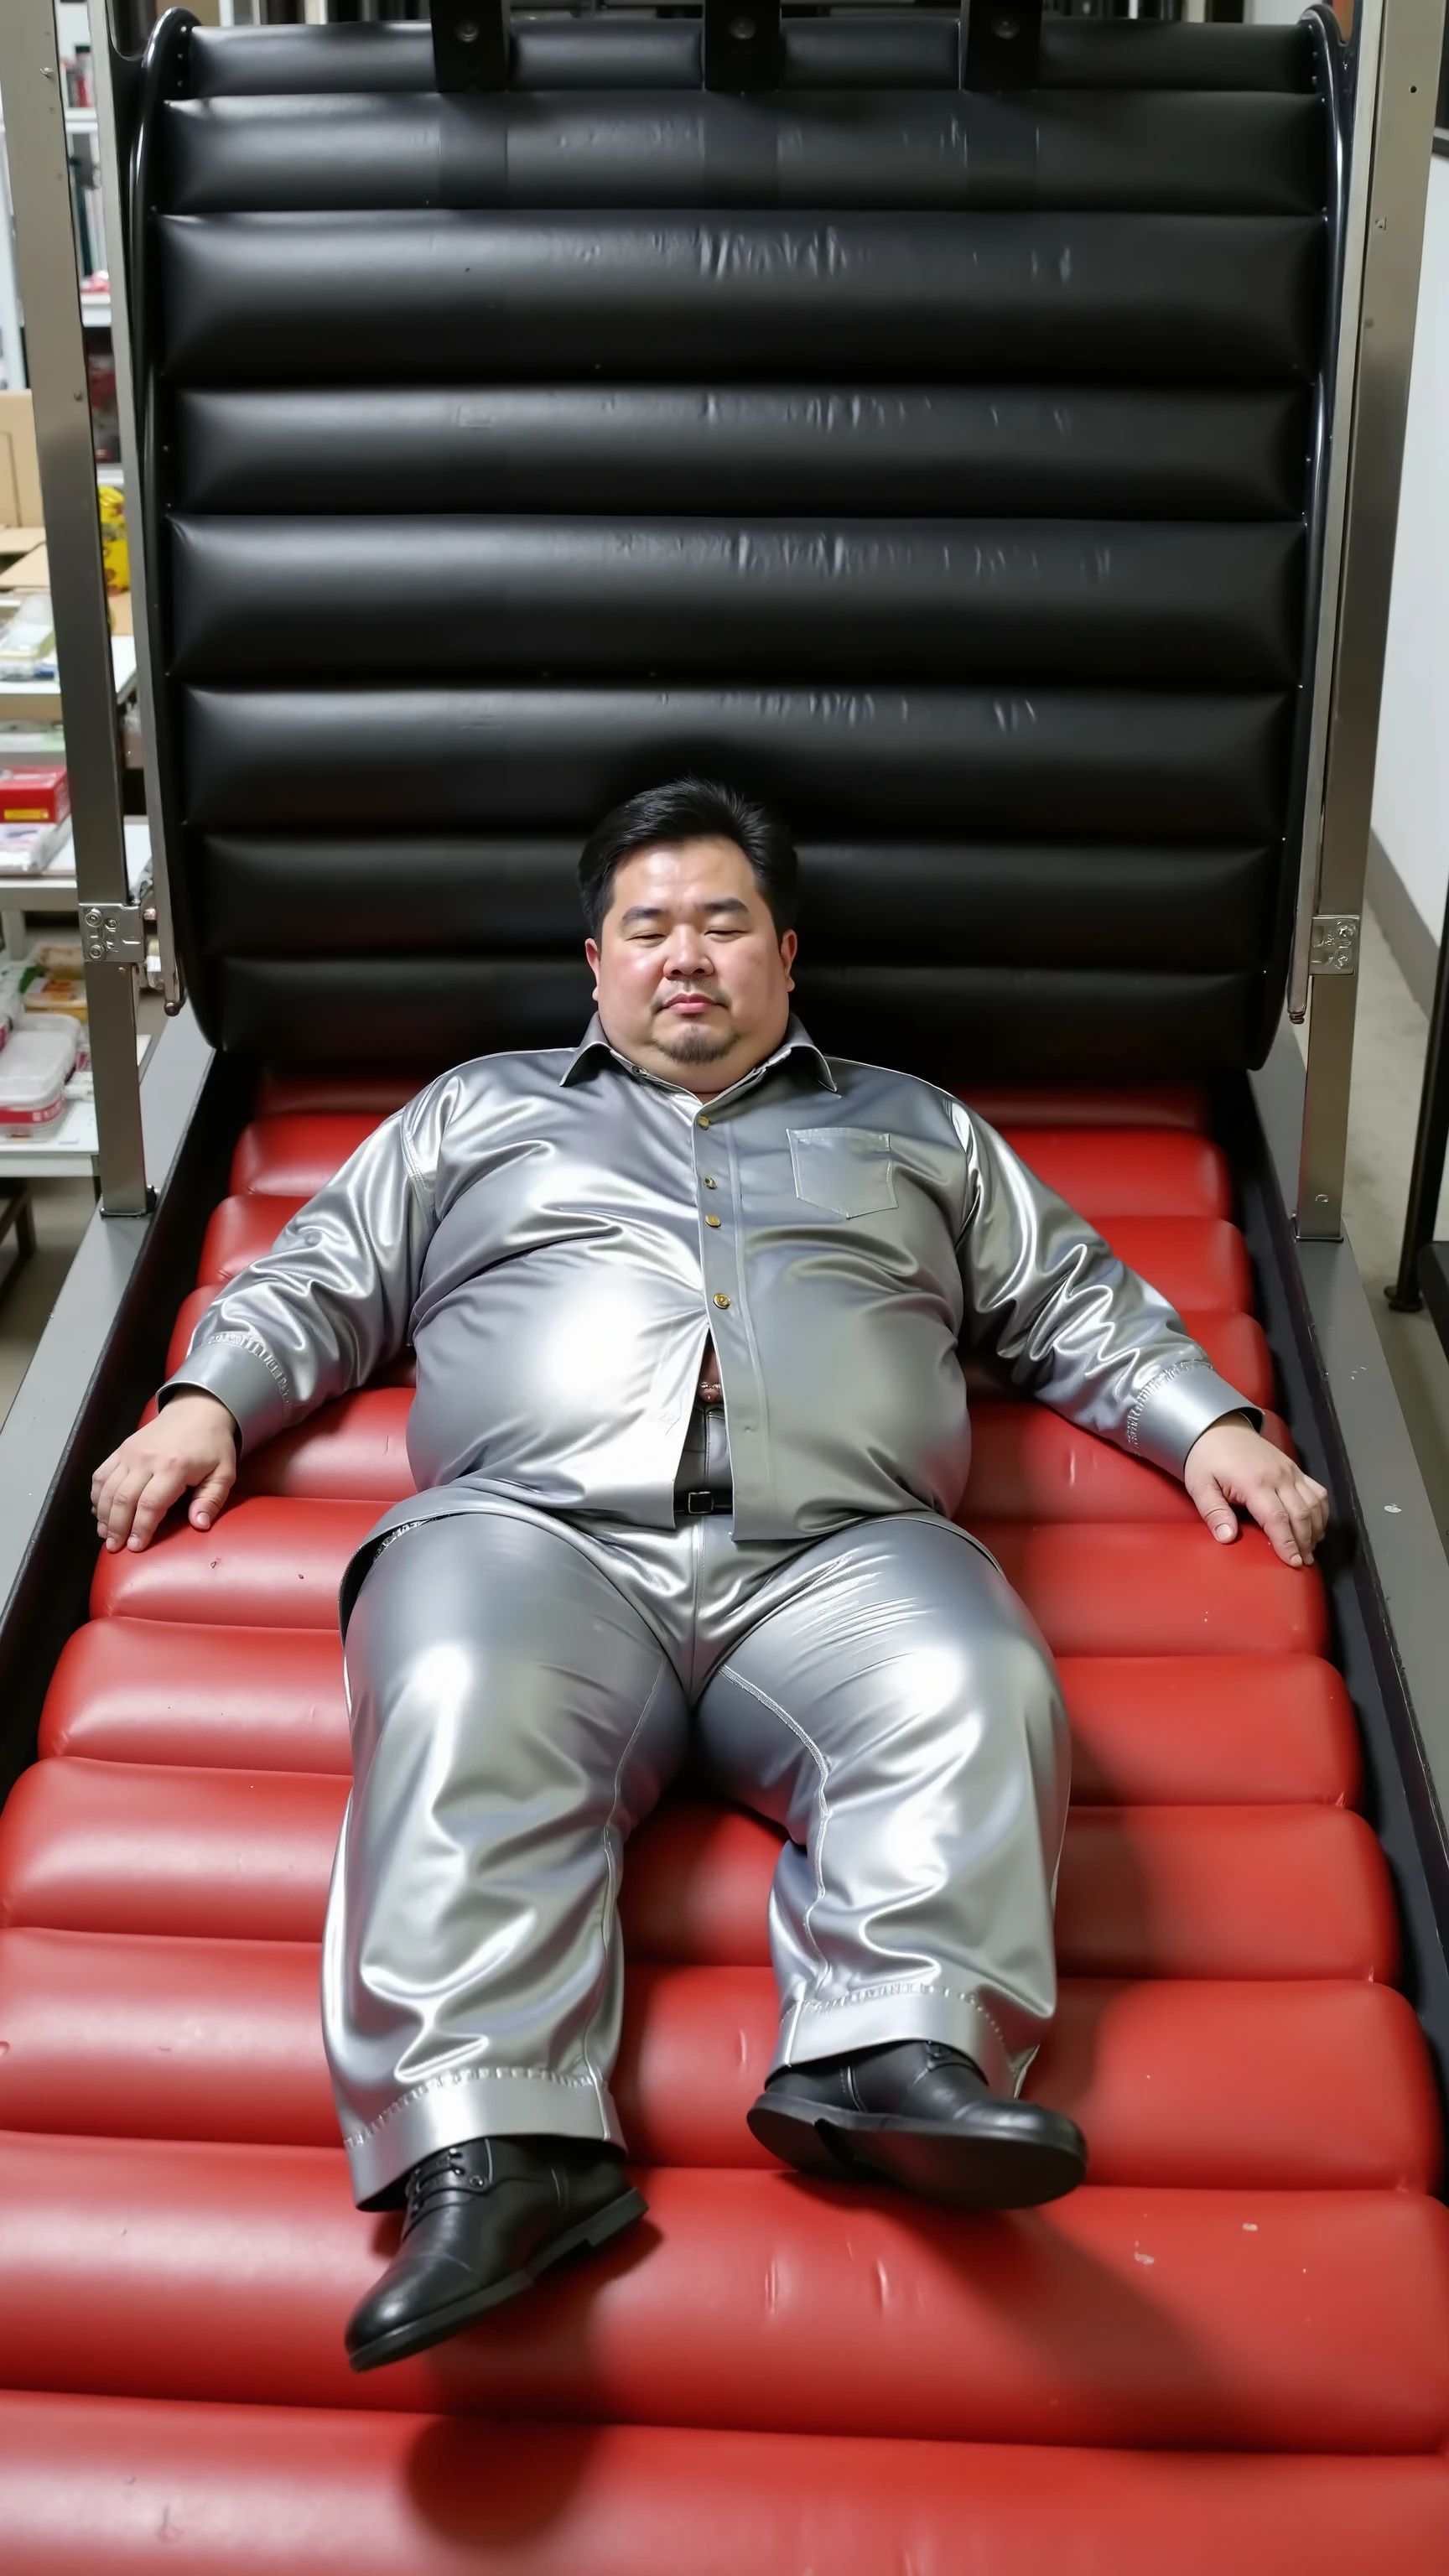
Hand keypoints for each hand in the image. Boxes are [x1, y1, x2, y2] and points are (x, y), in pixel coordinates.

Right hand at [91, 1392, 238, 1554]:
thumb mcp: (223, 1472)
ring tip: (106, 1536)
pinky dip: (97, 1495)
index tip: (136, 1547)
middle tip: (115, 1548)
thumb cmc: (212, 1445)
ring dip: (104, 1515)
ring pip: (108, 1488)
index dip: (141, 1528)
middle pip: (124, 1499)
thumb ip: (212, 1499)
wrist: (197, 1410)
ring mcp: (130, 1453)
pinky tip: (100, 1512)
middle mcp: (147, 1459)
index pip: (151, 1504)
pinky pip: (101, 1474)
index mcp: (173, 1466)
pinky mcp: (122, 1449)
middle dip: (118, 1527)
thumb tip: (199, 1525)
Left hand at [1184, 1414, 1327, 1568]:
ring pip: (1314, 1504)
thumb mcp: (1200, 1486)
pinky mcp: (1294, 1467)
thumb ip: (1214, 1513)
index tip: (1292, 1563)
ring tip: (1310, 1549)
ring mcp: (1289, 1470)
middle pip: (1301, 1515)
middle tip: (1303, 1562)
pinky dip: (1321, 1511)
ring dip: (1315, 1529)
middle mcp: (1278, 1476)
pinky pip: (1317, 1490)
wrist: (1216, 1427)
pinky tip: (1316, 1526)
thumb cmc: (1205, 1459)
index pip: (1277, 1520)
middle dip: (1304, 1542)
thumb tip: (1227, 1537)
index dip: (1287, 1544)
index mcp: (1254, 1483)